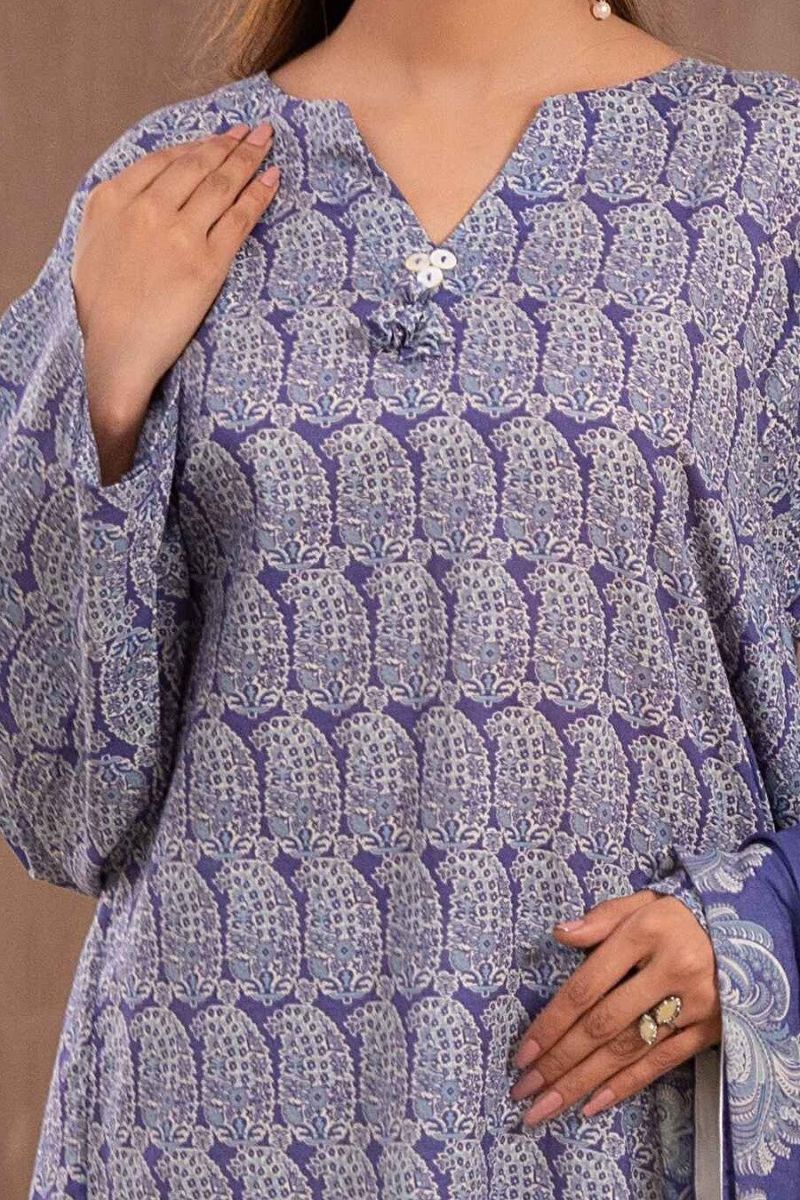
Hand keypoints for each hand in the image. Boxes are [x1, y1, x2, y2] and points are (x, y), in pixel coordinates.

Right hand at [71, 121, 280, 447]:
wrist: (118, 351)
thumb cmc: (102, 309)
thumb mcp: (92, 245)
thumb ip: (115, 211)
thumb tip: (139, 194)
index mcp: (113, 199)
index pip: (165, 160)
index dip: (197, 145)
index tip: (217, 137)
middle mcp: (147, 209)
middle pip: (198, 165)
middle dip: (230, 143)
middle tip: (254, 130)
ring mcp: (180, 234)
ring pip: (223, 184)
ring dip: (249, 157)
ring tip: (267, 142)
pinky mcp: (209, 262)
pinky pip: (241, 217)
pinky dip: (260, 193)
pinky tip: (273, 176)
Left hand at [509, 889, 721, 1124]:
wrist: (742, 933)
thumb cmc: (676, 918)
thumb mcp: (640, 902)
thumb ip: (600, 918)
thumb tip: (560, 934)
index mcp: (644, 933)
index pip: (587, 986)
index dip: (552, 1022)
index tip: (523, 1053)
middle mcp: (669, 971)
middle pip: (604, 1025)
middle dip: (560, 1062)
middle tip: (525, 1090)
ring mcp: (692, 1004)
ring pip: (628, 1051)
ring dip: (583, 1082)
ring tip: (549, 1105)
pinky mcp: (708, 1030)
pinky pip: (661, 1063)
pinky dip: (625, 1086)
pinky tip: (592, 1104)